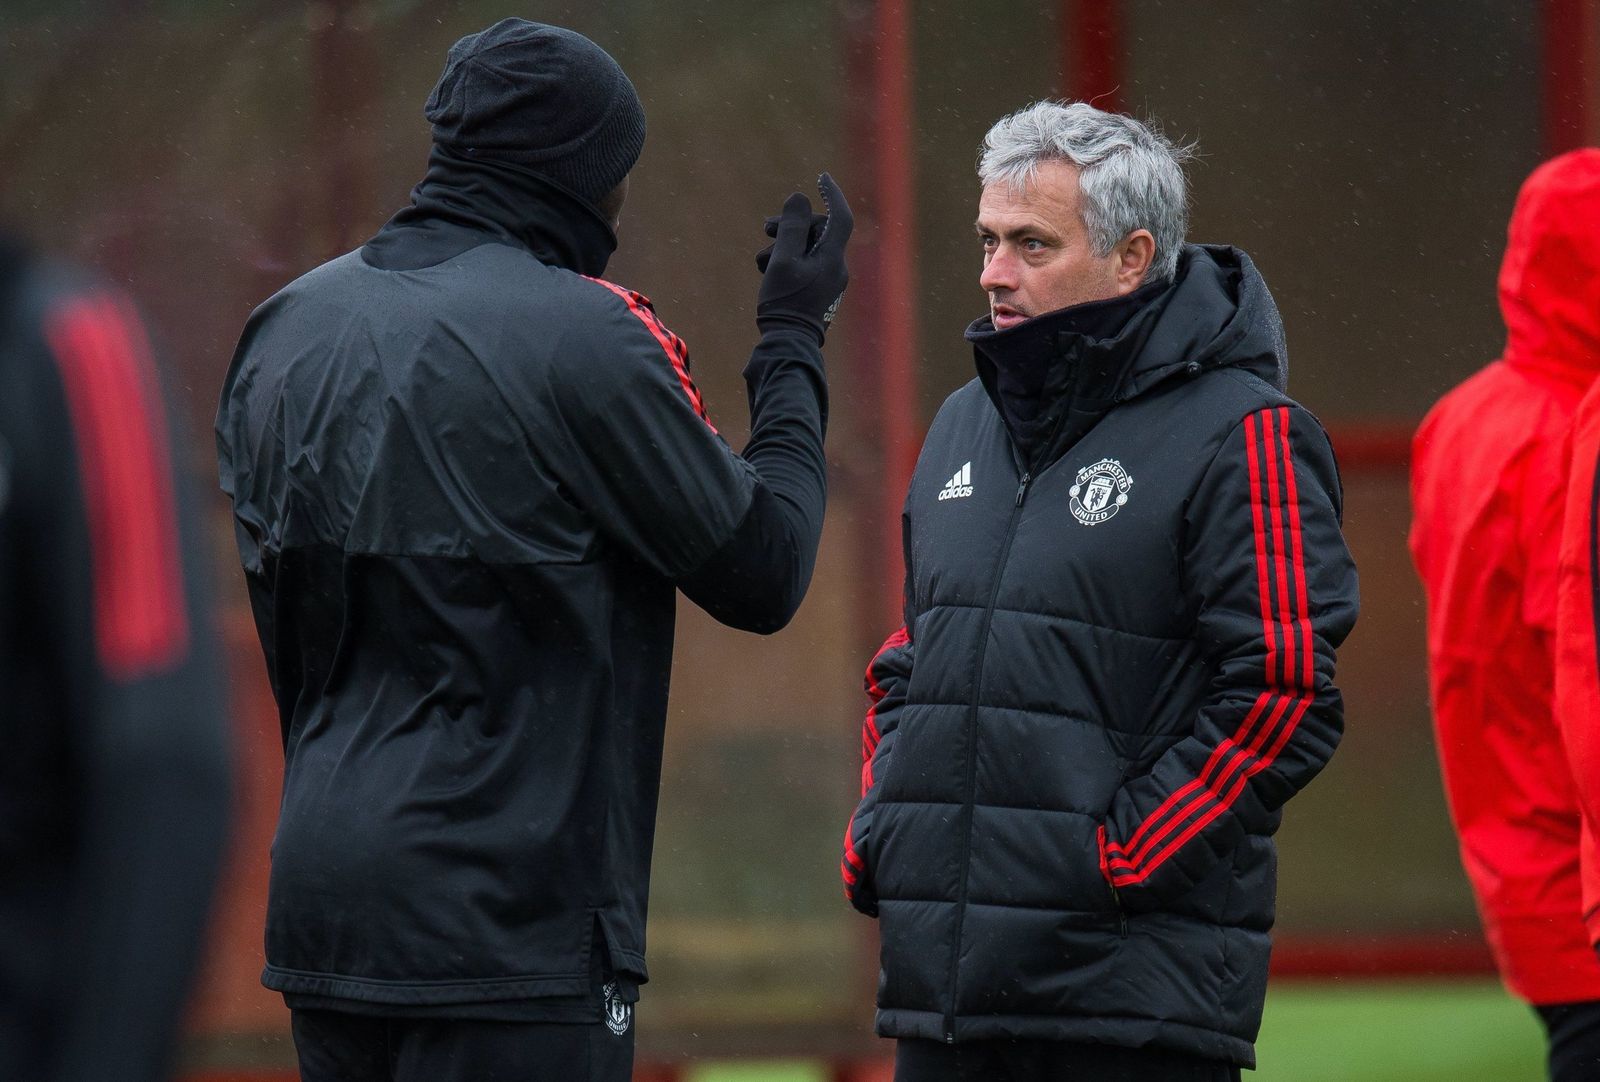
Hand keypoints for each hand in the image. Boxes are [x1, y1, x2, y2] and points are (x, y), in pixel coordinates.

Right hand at [755, 173, 851, 343]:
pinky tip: (768, 271)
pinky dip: (787, 262)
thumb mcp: (782, 261)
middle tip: (766, 228)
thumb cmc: (784, 304)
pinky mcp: (819, 292)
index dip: (831, 194)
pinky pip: (805, 265)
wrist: (789, 344)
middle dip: (791, 225)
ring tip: (762, 260)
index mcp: (832, 258)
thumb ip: (791, 228)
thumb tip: (800, 198)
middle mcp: (836, 268)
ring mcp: (829, 281)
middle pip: (817, 231)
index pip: (840, 217)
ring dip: (783, 246)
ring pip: (807, 248)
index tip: (820, 177)